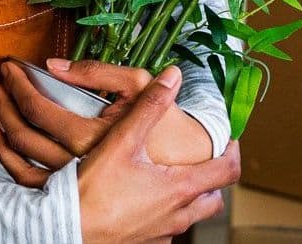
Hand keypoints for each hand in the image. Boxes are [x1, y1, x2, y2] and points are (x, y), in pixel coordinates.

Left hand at [0, 57, 213, 187]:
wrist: (186, 166)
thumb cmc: (161, 122)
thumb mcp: (136, 83)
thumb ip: (96, 71)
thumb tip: (54, 64)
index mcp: (93, 138)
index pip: (40, 110)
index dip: (20, 86)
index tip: (10, 68)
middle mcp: (78, 167)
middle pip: (24, 136)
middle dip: (4, 104)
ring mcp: (74, 187)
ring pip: (21, 164)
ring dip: (1, 132)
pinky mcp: (75, 197)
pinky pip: (30, 184)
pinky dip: (8, 160)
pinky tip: (0, 141)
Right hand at [75, 65, 239, 243]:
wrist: (68, 228)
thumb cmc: (95, 189)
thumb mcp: (123, 140)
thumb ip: (150, 105)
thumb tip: (173, 76)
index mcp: (181, 187)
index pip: (227, 171)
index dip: (233, 152)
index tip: (230, 139)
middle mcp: (179, 214)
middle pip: (214, 198)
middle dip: (214, 176)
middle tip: (207, 156)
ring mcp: (164, 232)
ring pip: (192, 214)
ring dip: (192, 195)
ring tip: (177, 173)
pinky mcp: (147, 242)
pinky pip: (170, 227)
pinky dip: (169, 211)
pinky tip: (148, 197)